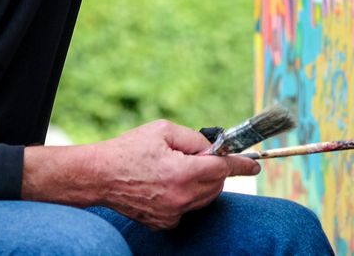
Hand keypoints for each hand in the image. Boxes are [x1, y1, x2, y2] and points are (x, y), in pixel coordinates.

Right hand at [88, 120, 259, 229]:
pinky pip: (187, 208)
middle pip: (216, 185)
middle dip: (215, 170)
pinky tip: (166, 184)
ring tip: (178, 168)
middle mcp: (181, 197)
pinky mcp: (164, 223)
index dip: (241, 165)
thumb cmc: (128, 149)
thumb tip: (211, 148)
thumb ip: (194, 139)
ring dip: (202, 183)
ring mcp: (172, 214)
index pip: (223, 169)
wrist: (99, 176)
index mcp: (182, 173)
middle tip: (198, 157)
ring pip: (204, 198)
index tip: (254, 165)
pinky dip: (186, 196)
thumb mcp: (163, 131)